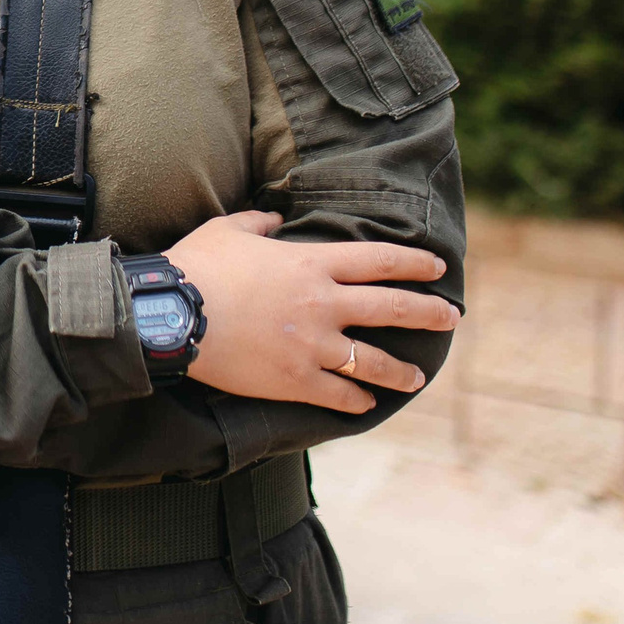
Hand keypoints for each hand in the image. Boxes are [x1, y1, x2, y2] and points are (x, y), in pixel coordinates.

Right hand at [167, 211, 456, 413]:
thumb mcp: (228, 230)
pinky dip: (357, 400)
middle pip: (392, 308)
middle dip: (429, 312)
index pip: (378, 260)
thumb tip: (273, 219)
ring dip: (402, 370)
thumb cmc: (197, 266)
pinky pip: (340, 395)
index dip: (414, 263)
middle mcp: (323, 304)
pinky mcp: (295, 380)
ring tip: (419, 376)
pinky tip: (367, 404)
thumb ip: (258, 223)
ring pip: (374, 362)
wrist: (171, 316)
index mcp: (311, 264)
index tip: (438, 268)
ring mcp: (313, 346)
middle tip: (452, 318)